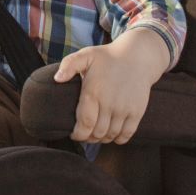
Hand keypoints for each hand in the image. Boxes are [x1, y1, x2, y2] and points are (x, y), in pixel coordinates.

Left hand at [54, 27, 169, 143]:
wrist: (138, 56)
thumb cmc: (108, 57)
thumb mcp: (86, 55)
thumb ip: (69, 65)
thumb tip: (57, 79)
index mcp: (93, 93)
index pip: (85, 124)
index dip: (78, 134)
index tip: (73, 133)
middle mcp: (109, 104)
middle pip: (97, 133)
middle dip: (88, 138)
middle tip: (84, 134)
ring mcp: (124, 109)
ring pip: (110, 135)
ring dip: (101, 139)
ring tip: (96, 134)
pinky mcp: (137, 112)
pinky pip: (126, 134)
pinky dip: (118, 139)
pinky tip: (112, 134)